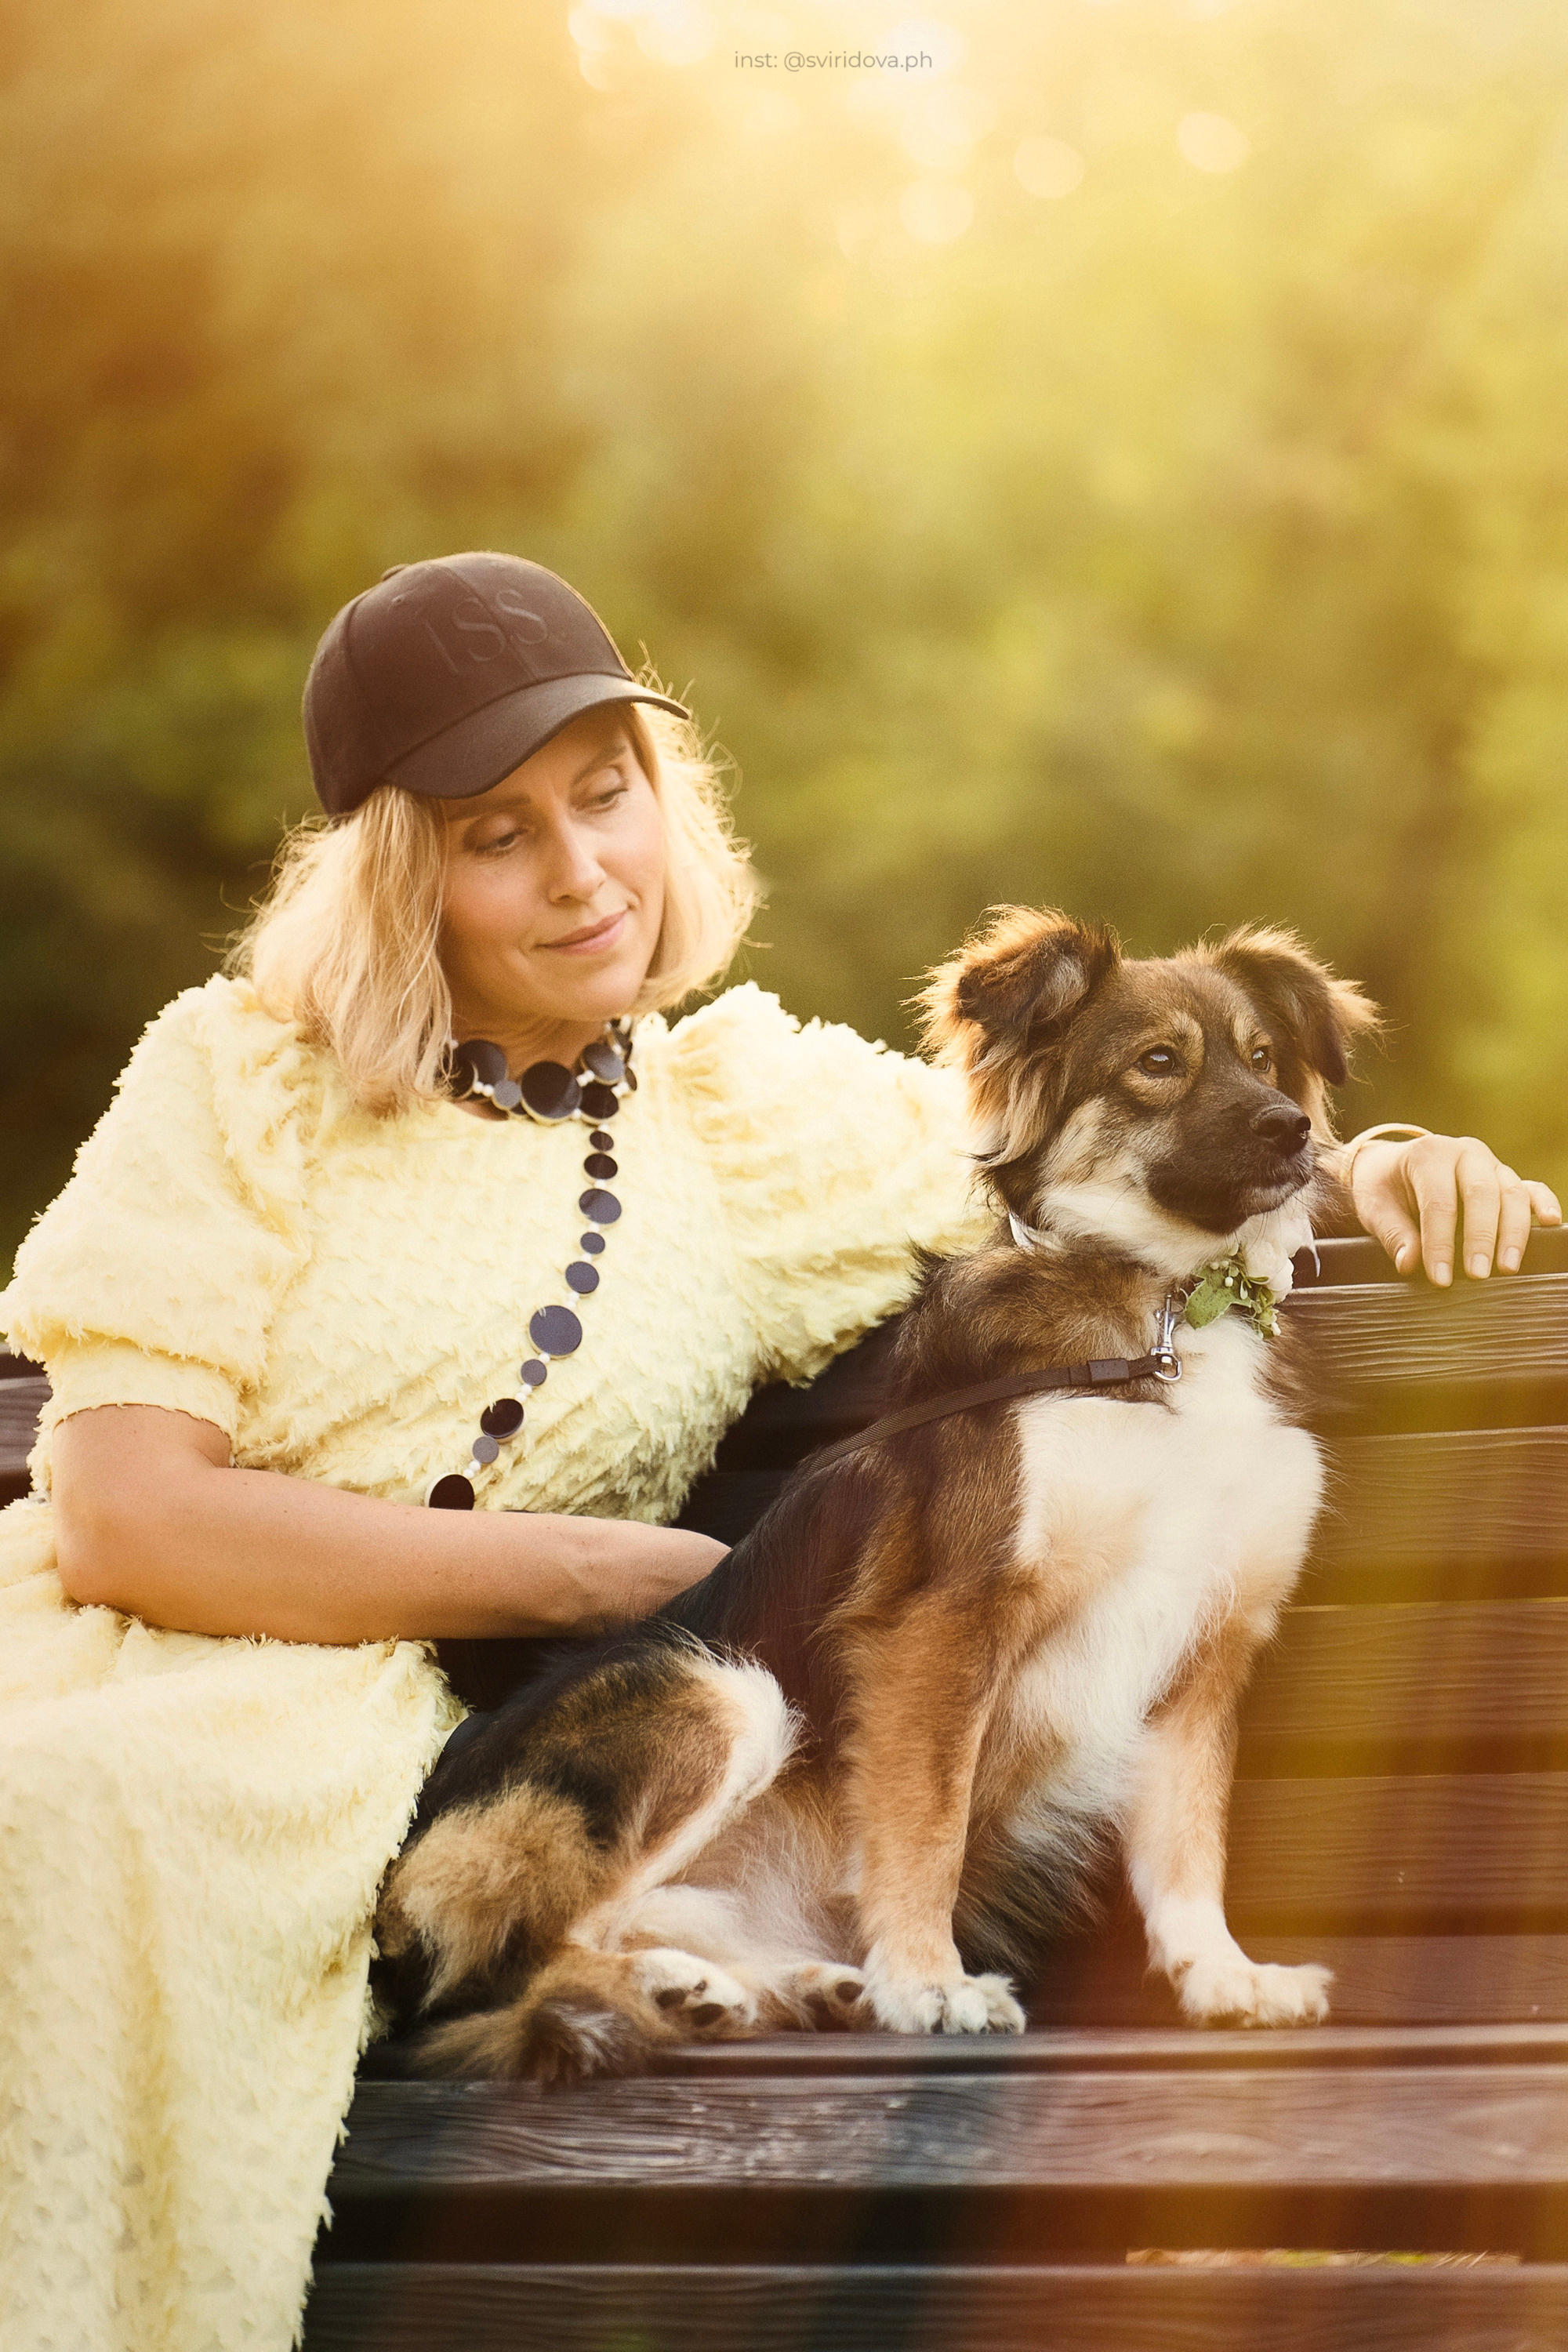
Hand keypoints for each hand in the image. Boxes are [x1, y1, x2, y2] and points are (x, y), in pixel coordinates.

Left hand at [1347, 1134, 1561, 1285]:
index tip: (1440, 1279)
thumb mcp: (1374, 1208)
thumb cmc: (1383, 1188)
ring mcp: (1491, 1164)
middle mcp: (1465, 1153)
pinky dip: (1543, 1203)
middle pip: (1481, 1194)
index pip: (1439, 1202)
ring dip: (1513, 1232)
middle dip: (1481, 1238)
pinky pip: (1531, 1188)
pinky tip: (1550, 1223)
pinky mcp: (1506, 1177)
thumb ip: (1393, 1234)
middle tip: (1478, 1276)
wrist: (1391, 1166)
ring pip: (1511, 1193)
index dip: (1441, 1243)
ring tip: (1507, 1268)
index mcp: (1430, 1154)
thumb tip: (1410, 1264)